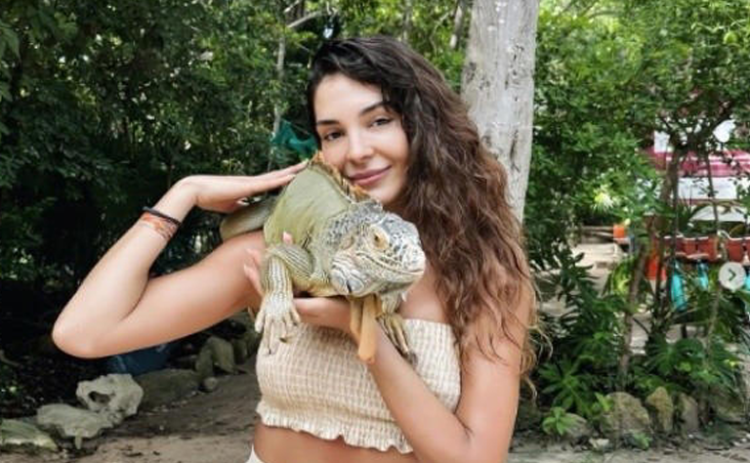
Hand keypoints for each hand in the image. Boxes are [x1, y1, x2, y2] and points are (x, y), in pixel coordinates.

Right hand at [179, 161, 305, 212]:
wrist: (195, 191)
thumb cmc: (210, 198)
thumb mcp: (230, 206)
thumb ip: (241, 207)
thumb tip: (248, 211)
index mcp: (250, 186)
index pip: (273, 181)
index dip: (286, 177)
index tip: (298, 174)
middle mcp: (253, 182)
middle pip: (279, 175)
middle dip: (294, 170)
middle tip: (309, 163)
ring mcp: (251, 182)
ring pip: (277, 176)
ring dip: (292, 171)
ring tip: (307, 165)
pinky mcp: (246, 186)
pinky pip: (268, 183)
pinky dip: (280, 180)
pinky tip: (292, 177)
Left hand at [243, 233, 353, 337]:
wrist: (355, 317)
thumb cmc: (337, 312)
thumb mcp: (316, 308)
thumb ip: (298, 303)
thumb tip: (279, 294)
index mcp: (293, 305)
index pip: (269, 290)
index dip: (258, 278)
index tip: (248, 265)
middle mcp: (295, 299)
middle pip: (275, 280)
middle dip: (265, 265)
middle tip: (251, 251)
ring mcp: (304, 293)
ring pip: (286, 275)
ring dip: (280, 259)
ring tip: (272, 245)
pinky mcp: (312, 289)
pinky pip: (298, 274)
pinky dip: (294, 262)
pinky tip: (293, 250)